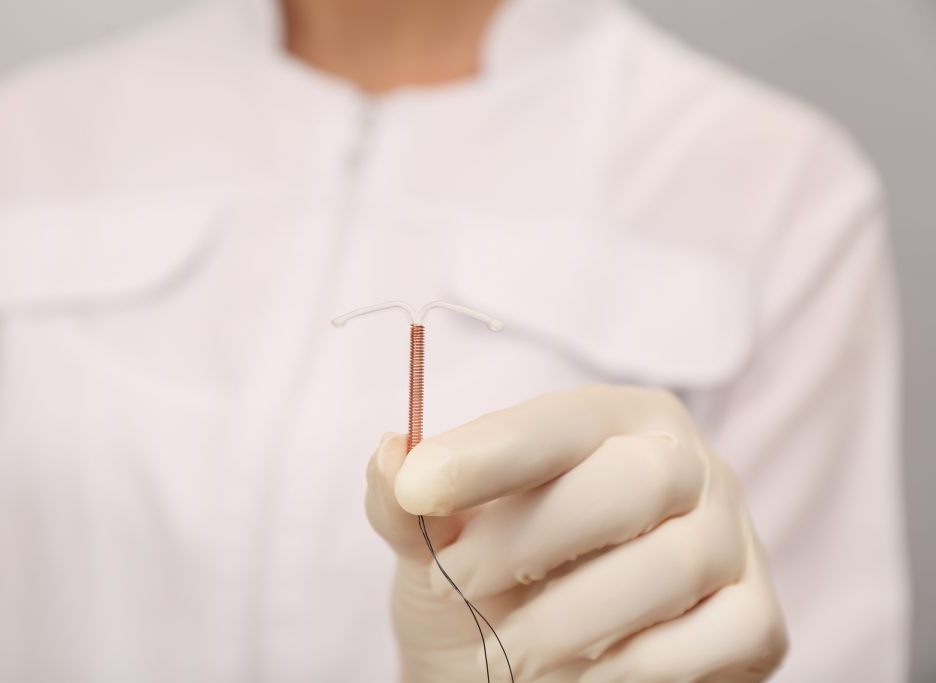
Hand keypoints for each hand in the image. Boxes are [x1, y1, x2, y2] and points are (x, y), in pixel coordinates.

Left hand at [365, 385, 787, 681]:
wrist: (529, 666)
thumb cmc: (482, 586)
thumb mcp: (431, 543)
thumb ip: (405, 500)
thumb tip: (392, 452)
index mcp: (610, 418)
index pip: (559, 423)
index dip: (490, 452)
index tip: (419, 486)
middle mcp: (686, 463)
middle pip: (635, 480)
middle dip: (533, 538)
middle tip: (458, 580)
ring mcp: (734, 538)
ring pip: (671, 565)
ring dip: (570, 618)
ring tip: (512, 646)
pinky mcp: (759, 618)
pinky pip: (717, 639)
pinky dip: (636, 667)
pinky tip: (586, 672)